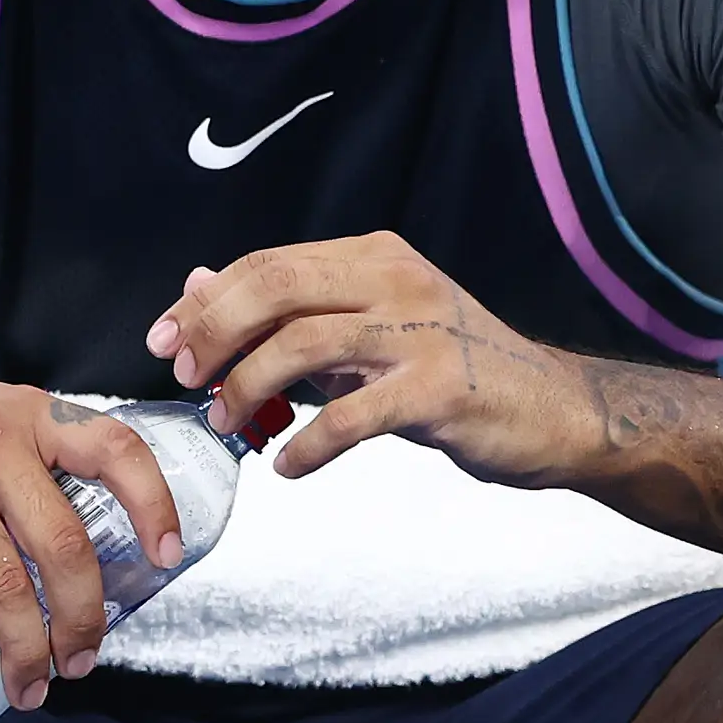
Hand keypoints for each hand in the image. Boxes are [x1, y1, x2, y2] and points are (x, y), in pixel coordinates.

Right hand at [0, 351, 184, 709]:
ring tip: (28, 686)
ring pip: (5, 578)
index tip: (166, 558)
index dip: (153, 504)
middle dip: (80, 618)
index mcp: (29, 414)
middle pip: (64, 544)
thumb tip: (71, 557)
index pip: (115, 450)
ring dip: (24, 646)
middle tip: (79, 662)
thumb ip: (26, 466)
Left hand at [148, 233, 595, 486]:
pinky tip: (288, 465)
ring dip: (249, 387)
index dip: (207, 300)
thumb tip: (198, 286)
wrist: (558, 410)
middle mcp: (395, 280)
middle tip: (187, 375)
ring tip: (229, 423)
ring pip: (303, 344)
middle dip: (215, 331)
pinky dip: (308, 444)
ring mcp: (420, 332)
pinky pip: (351, 416)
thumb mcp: (369, 327)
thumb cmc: (451, 371)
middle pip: (277, 287)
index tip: (164, 339)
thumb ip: (292, 310)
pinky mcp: (440, 390)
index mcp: (373, 257)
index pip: (269, 263)